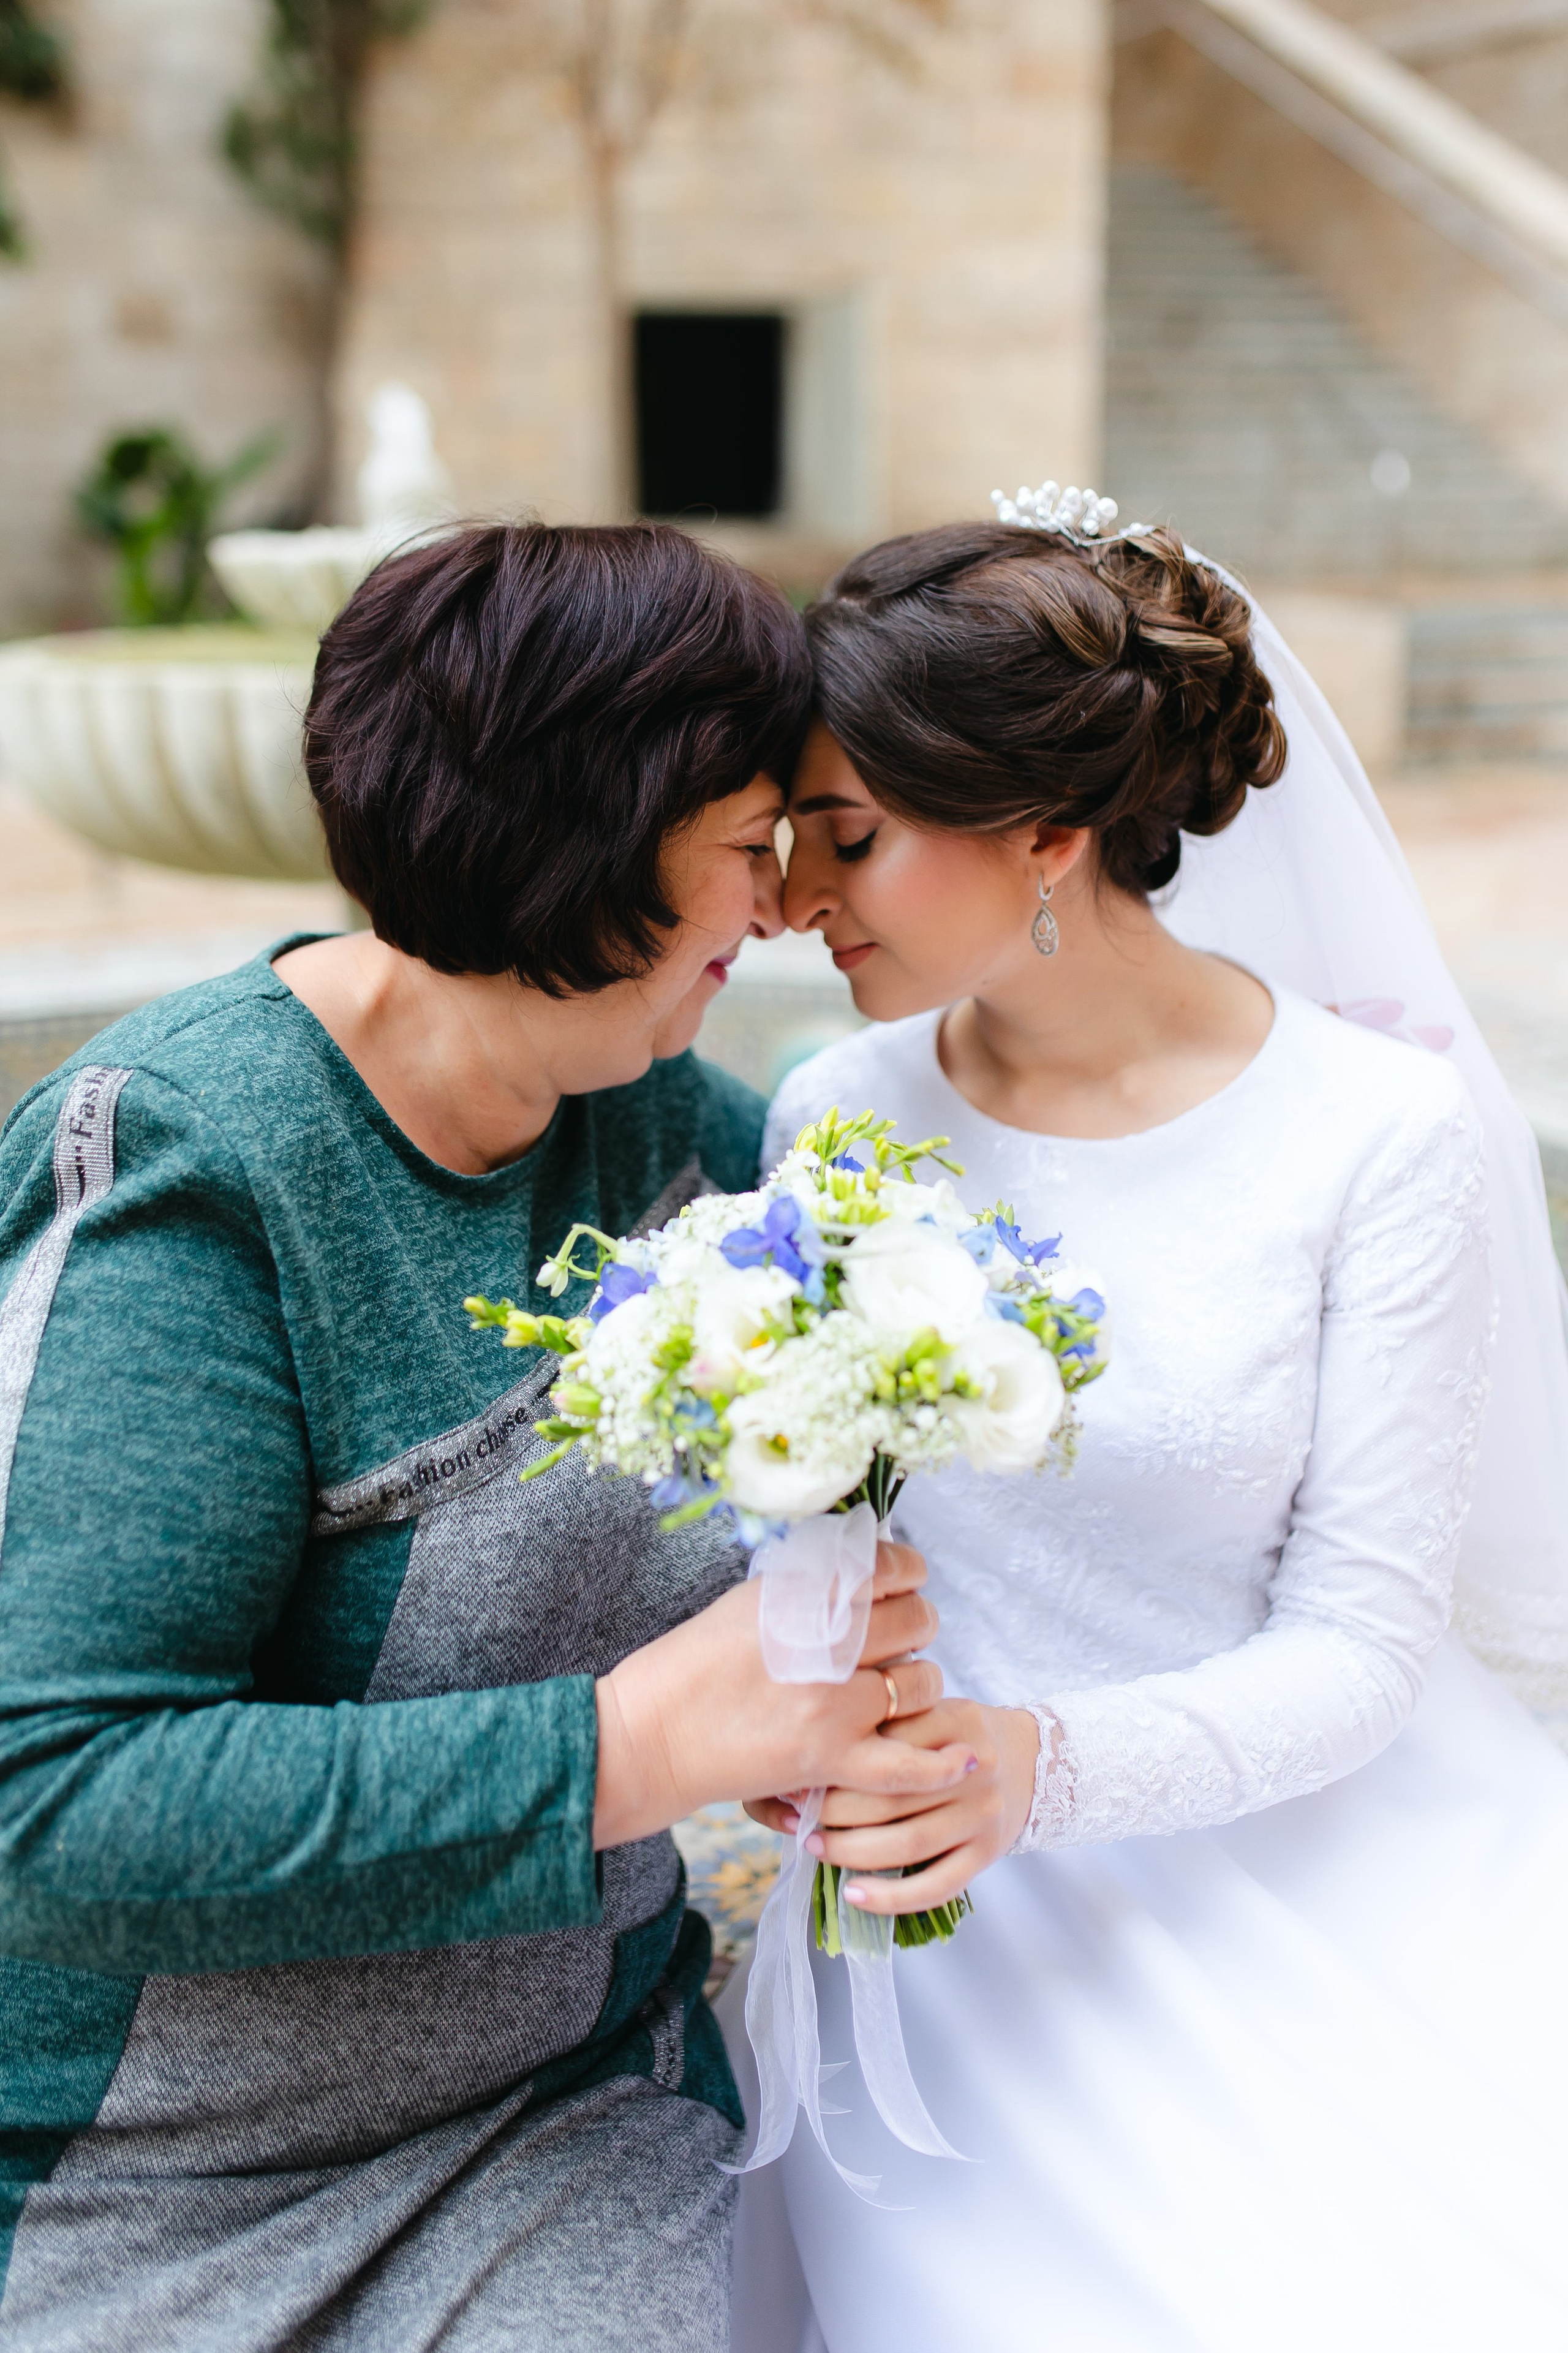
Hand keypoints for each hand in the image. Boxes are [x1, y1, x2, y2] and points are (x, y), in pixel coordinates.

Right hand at [593, 1540, 967, 1846]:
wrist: (650, 1735)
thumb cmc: (690, 1665)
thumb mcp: (748, 1601)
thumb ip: (807, 1586)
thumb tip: (863, 1568)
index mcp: (801, 1595)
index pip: (890, 1568)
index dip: (908, 1571)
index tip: (904, 1580)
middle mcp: (825, 1643)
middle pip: (914, 1623)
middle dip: (917, 1624)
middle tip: (901, 1635)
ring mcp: (832, 1704)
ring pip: (920, 1683)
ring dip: (919, 1682)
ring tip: (897, 1688)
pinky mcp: (829, 1759)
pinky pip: (907, 1765)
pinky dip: (942, 1764)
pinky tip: (965, 1759)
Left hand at [745, 1698, 1047, 1913]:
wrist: (1035, 1760)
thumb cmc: (963, 1735)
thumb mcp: (937, 1709)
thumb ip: (893, 1724)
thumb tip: (817, 1755)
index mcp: (957, 1721)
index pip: (888, 1745)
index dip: (838, 1763)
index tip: (798, 1773)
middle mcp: (972, 1771)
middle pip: (891, 1797)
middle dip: (834, 1810)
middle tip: (795, 1813)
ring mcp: (982, 1816)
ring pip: (908, 1844)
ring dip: (852, 1851)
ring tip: (814, 1847)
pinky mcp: (987, 1855)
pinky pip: (936, 1885)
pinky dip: (892, 1897)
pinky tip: (854, 1895)